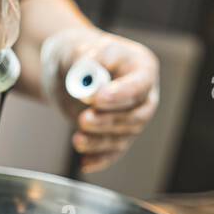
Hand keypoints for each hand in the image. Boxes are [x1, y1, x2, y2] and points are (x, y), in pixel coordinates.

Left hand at [41, 27, 158, 173]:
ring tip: (76, 139)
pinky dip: (100, 159)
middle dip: (110, 121)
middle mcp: (144, 95)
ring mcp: (132, 117)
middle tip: (83, 119)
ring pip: (124, 136)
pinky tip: (85, 163)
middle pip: (137, 116)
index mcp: (141, 67)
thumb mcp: (77, 50)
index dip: (120, 94)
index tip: (97, 99)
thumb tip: (88, 76)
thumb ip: (84, 62)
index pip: (139, 84)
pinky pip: (114, 151)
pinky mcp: (118, 135)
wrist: (69, 72)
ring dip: (100, 140)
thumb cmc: (79, 55)